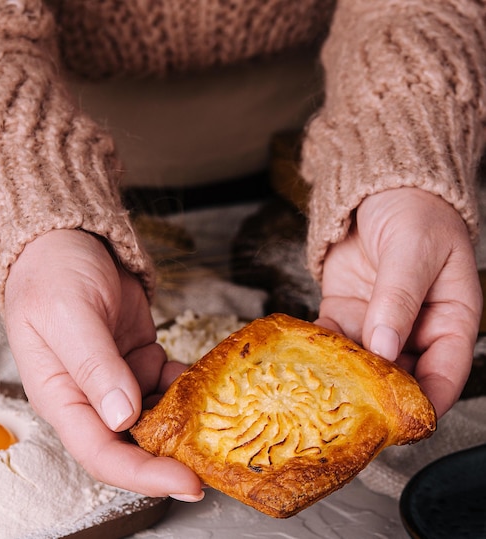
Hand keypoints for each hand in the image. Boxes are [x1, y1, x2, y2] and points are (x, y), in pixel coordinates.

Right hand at [4, 229, 201, 499]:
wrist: (66, 241)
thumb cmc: (53, 274)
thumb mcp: (68, 315)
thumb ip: (94, 365)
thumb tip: (122, 417)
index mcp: (61, 396)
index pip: (100, 453)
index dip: (142, 475)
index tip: (186, 483)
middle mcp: (89, 396)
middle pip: (131, 446)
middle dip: (172, 459)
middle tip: (218, 463)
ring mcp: (117, 379)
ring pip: (155, 418)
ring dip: (186, 423)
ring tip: (224, 423)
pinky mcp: (139, 359)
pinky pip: (168, 384)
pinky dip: (189, 387)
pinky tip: (210, 384)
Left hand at [316, 187, 481, 416]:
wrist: (377, 190)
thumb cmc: (414, 212)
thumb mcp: (414, 249)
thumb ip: (399, 297)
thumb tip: (385, 346)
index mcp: (450, 317)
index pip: (446, 370)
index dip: (429, 399)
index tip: (406, 423)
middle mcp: (414, 328)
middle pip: (401, 375)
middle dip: (379, 396)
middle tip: (354, 413)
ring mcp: (376, 322)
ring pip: (363, 362)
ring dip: (344, 377)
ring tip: (322, 393)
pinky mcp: (345, 313)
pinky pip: (331, 339)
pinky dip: (320, 350)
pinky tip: (304, 360)